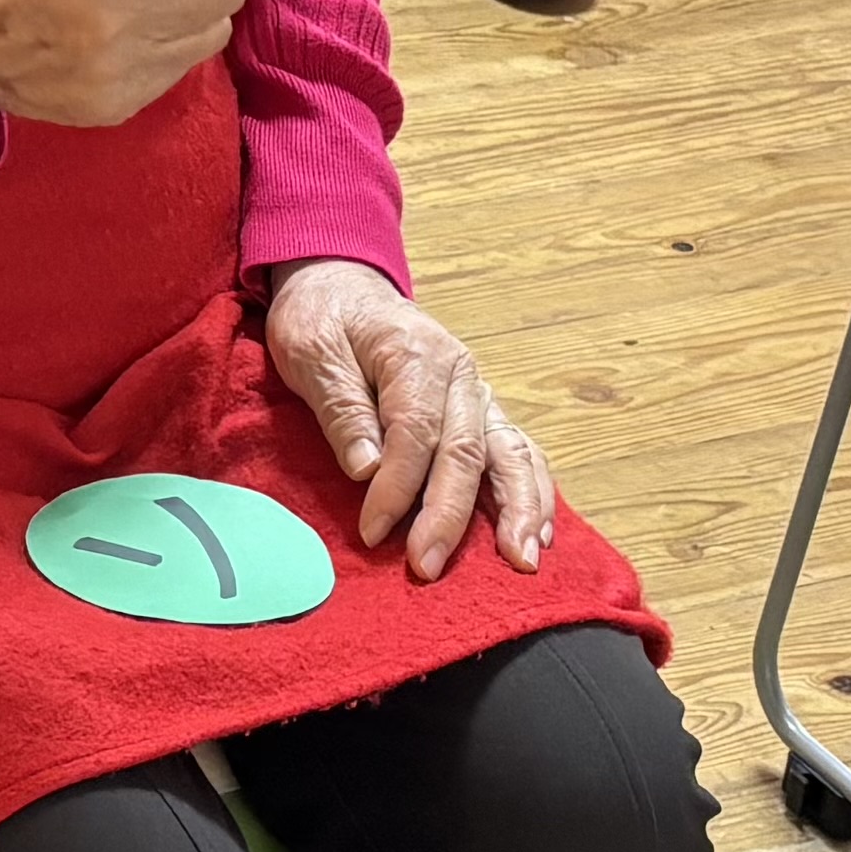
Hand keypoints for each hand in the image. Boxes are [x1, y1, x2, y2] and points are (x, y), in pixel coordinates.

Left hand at [264, 259, 559, 576]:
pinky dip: (533, 493)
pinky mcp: (482, 411)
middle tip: (428, 567)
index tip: (373, 532)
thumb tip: (368, 469)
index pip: (415, 431)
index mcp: (416, 352)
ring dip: (518, 510)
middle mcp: (461, 373)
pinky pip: (517, 452)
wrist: (341, 284)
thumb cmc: (322, 319)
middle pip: (465, 451)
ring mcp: (478, 393)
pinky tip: (538, 534)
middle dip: (449, 515)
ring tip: (520, 561)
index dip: (396, 487)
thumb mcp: (311, 352)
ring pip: (510, 452)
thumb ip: (342, 409)